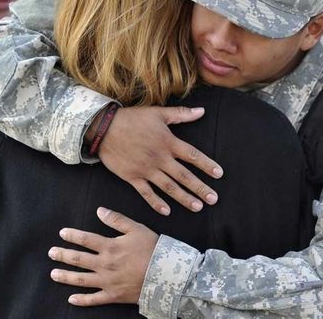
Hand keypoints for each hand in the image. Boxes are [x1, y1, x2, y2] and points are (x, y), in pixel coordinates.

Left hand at [48, 207, 157, 305]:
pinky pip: (94, 299)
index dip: (72, 235)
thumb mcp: (136, 229)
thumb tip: (99, 210)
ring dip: (65, 276)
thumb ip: (117, 220)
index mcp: (110, 247)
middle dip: (63, 255)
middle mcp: (105, 264)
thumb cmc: (152, 249)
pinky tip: (71, 299)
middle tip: (51, 252)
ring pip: (81, 279)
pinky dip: (82, 300)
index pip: (86, 239)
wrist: (166, 274)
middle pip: (78, 259)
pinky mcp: (113, 296)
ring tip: (53, 273)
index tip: (62, 233)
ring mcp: (107, 282)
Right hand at [95, 105, 222, 214]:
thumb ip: (181, 114)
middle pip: (184, 176)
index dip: (206, 165)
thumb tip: (202, 111)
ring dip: (184, 198)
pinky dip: (156, 203)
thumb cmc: (132, 119)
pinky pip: (147, 193)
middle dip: (200, 188)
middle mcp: (159, 158)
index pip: (192, 156)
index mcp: (167, 142)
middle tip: (213, 199)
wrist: (103, 128)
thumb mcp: (158, 113)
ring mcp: (146, 169)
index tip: (219, 174)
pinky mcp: (132, 177)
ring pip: (169, 187)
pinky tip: (167, 211)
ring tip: (197, 207)